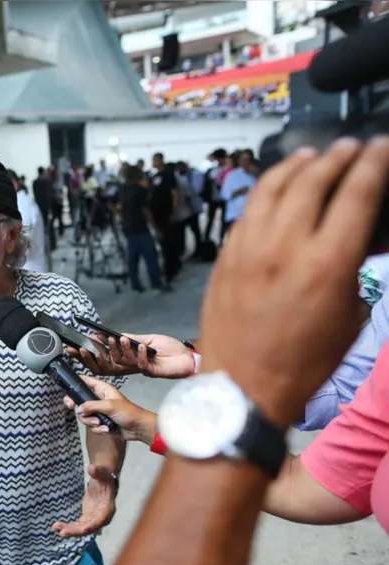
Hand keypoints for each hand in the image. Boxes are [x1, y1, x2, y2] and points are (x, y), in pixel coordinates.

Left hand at [51, 465, 117, 536]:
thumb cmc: (104, 475)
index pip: (100, 520)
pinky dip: (68, 527)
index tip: (82, 530)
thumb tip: (91, 468)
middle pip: (89, 527)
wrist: (102, 479)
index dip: (92, 525)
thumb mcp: (102, 472)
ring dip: (70, 530)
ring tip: (55, 528)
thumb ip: (97, 471)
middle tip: (62, 532)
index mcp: (108, 508)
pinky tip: (56, 527)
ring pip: (82, 528)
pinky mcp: (87, 518)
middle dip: (76, 531)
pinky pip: (78, 525)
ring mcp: (94, 519)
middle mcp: (102, 517)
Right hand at [63, 376, 156, 443]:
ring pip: (84, 416)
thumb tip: (78, 409)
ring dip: (91, 422)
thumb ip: (91, 406)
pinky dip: (97, 428)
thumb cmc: (129, 412)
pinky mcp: (101, 422)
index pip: (85, 381)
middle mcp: (98, 399)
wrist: (138, 428)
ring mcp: (99, 411)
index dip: (75, 385)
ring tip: (100, 423)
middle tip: (80, 413)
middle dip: (81, 411)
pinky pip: (91, 425)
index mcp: (102, 389)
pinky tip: (106, 429)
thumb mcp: (109, 406)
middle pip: (80, 402)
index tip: (69, 394)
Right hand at [68, 334, 194, 378]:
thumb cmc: (169, 349)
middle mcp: (129, 366)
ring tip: (119, 338)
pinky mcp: (150, 370)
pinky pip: (140, 362)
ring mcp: (138, 369)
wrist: (187, 357)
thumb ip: (130, 339)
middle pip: (105, 364)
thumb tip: (112, 334)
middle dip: (93, 355)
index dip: (88, 355)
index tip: (75, 347)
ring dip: (118, 349)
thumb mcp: (146, 339)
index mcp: (125, 358)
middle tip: (84, 346)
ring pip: (120, 362)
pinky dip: (140, 353)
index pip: (102, 358)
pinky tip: (142, 346)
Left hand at [200, 137, 388, 427]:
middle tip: (350, 147)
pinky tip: (277, 189)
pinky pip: (248, 212)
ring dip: (296, 165)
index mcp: (326, 265)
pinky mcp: (224, 257)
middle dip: (336, 156)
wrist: (242, 386)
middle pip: (312, 180)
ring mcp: (248, 249)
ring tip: (312, 155)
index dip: (373, 163)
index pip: (355, 195)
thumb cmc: (304, 361)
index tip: (381, 146)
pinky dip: (266, 193)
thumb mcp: (349, 318)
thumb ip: (353, 270)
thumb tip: (355, 240)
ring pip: (271, 187)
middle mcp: (285, 247)